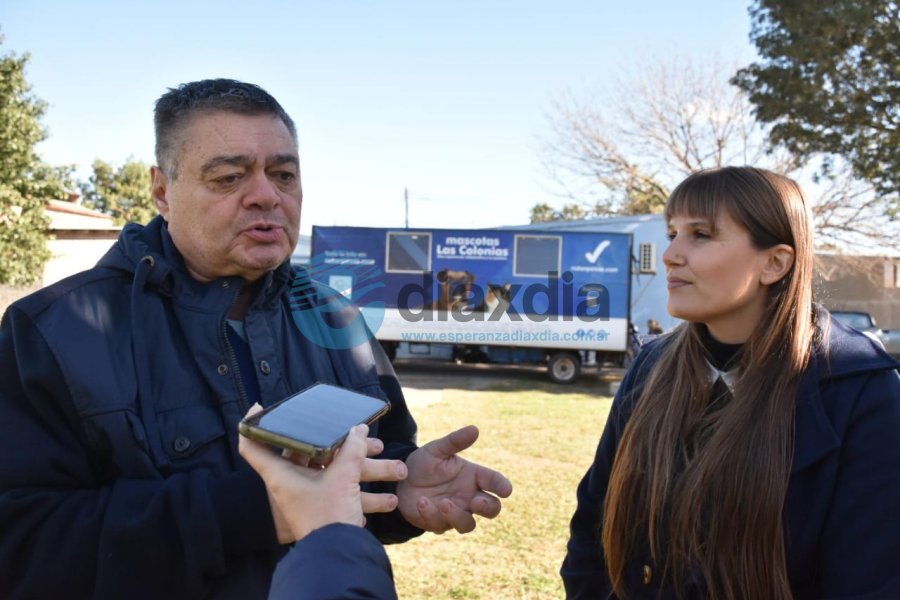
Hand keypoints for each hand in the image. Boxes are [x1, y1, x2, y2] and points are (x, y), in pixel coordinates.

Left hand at [239, 406, 405, 543]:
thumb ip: (352, 451)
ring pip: (332, 469)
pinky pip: (341, 488)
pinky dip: (360, 486)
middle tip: (357, 432)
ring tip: (384, 456)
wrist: (338, 555)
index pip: (252, 445)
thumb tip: (358, 430)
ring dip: (360, 463)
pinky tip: (382, 493)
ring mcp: (306, 495)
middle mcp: (289, 483)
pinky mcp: (323, 506)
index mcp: (281, 474)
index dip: (252, 424)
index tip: (258, 406)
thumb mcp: (343, 479)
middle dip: (338, 440)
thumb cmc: (329, 518)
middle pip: (307, 451)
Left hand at [397, 425, 512, 533]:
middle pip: (492, 509)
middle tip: (476, 501)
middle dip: (488, 507)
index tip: (506, 490)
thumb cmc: (424, 463)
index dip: (502, 486)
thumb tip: (475, 429)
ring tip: (443, 502)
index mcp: (473, 476)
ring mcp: (455, 512)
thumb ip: (455, 441)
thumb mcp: (437, 449)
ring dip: (457, 516)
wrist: (400, 480)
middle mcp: (468, 496)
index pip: (494, 482)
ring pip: (467, 524)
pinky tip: (422, 502)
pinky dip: (431, 515)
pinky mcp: (438, 523)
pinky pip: (440, 525)